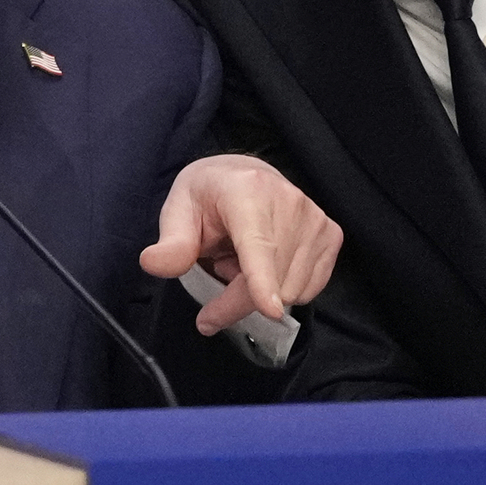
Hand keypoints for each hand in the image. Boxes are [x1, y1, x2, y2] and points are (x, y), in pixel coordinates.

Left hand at [139, 155, 342, 335]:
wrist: (244, 176)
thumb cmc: (208, 195)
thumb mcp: (178, 211)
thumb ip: (172, 242)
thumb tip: (154, 263)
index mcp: (247, 191)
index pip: (257, 243)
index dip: (261, 280)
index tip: (270, 308)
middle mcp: (290, 201)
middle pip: (270, 281)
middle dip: (235, 301)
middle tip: (216, 273)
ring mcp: (316, 219)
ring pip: (290, 291)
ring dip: (260, 291)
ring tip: (243, 259)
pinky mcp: (332, 234)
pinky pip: (309, 289)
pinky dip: (284, 289)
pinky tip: (268, 263)